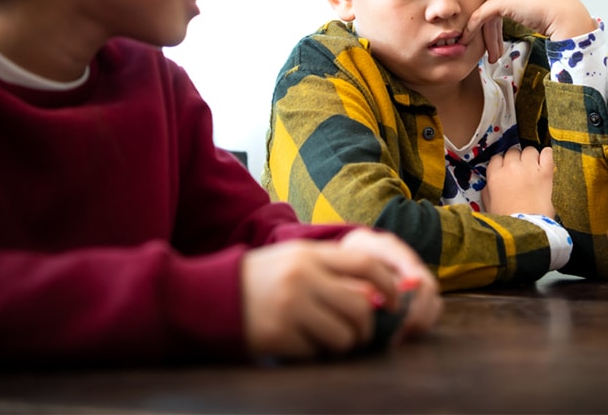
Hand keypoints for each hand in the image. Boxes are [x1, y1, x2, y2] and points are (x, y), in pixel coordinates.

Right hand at [241, 232, 441, 358]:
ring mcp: (290, 308)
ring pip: (343, 335)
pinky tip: (301, 343)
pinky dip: (314, 352)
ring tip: (330, 340)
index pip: (366, 264)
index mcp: (309, 254)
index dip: (389, 284)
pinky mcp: (278, 336)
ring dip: (343, 343)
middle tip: (361, 334)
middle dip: (367, 327)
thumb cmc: (264, 278)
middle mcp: (302, 278)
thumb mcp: (297, 260)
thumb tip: (377, 296)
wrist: (212, 295)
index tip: (395, 301)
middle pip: (360, 307)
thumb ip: (333, 271)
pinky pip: (315, 352)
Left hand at [462, 0, 595, 62]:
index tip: (498, 36)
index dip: (495, 17)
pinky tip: (468, 41)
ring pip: (485, 13)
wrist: (566, 14)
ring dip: (489, 37)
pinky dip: (472, 30)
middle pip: (489, 3)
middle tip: (494, 51)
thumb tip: (501, 8)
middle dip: (491, 29)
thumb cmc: (554, 8)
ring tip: (494, 55)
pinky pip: (479, 17)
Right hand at [480, 145, 555, 217]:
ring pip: (529, 150)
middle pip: (513, 152)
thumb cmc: (508, 220)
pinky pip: (547, 153)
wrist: (528, 229)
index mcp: (495, 176)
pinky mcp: (545, 172)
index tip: (507, 170)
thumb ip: (487, 191)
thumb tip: (490, 183)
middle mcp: (511, 168)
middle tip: (521, 171)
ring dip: (531, 157)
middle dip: (516, 160)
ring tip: (534, 168)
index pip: (497, 158)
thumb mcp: (489, 206)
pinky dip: (547, 155)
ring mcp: (529, 168)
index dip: (503, 164)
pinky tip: (545, 162)